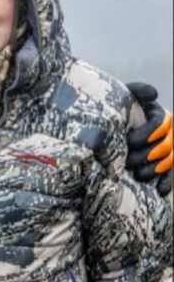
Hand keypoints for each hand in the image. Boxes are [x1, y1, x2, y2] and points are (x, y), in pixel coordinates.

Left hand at [126, 82, 171, 196]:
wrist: (112, 126)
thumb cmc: (119, 109)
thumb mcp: (126, 96)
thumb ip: (139, 91)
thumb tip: (154, 93)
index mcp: (160, 116)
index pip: (161, 124)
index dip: (147, 133)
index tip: (130, 140)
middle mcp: (168, 133)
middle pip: (166, 145)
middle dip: (147, 154)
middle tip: (128, 161)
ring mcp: (168, 150)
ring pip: (169, 161)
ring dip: (155, 169)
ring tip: (137, 175)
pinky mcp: (164, 166)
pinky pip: (170, 175)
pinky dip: (166, 183)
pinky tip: (159, 190)